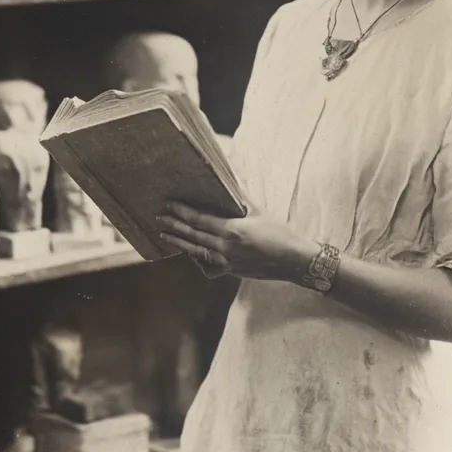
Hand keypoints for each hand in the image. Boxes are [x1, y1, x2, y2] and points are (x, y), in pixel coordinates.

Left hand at [156, 201, 318, 281]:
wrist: (292, 260)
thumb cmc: (279, 233)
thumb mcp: (260, 211)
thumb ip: (241, 198)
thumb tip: (230, 181)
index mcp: (232, 230)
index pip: (200, 219)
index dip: (182, 212)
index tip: (169, 205)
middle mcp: (225, 247)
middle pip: (193, 235)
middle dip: (174, 226)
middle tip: (158, 218)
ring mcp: (227, 261)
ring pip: (196, 252)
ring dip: (179, 242)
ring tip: (165, 235)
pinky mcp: (231, 270)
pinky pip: (209, 266)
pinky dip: (198, 260)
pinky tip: (191, 255)